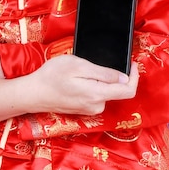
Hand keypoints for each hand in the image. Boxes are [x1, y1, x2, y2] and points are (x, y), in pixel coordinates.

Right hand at [0, 54, 138, 123]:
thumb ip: (103, 73)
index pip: (128, 90)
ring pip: (107, 92)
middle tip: (105, 60)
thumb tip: (124, 77)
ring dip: (103, 79)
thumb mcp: (78, 66)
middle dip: (118, 76)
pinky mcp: (84, 109)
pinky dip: (95, 85)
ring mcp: (90, 109)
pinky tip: (80, 78)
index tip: (132, 62)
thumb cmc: (52, 75)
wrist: (34, 93)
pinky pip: (97, 95)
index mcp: (97, 94)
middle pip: (119, 91)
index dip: (135, 76)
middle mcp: (97, 106)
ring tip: (84, 68)